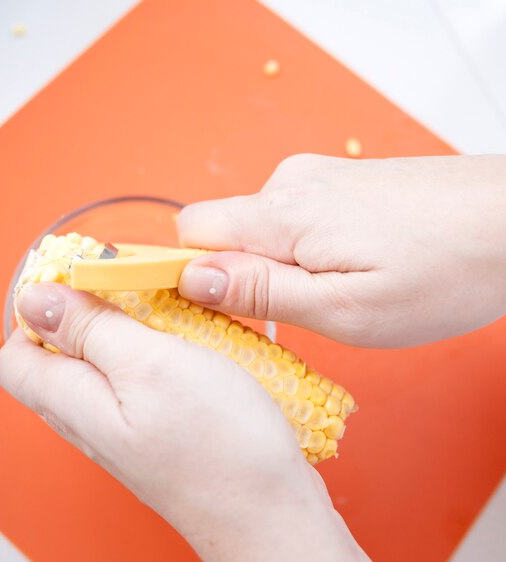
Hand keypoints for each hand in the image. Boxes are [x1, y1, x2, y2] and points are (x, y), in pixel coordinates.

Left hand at [0, 283, 428, 561]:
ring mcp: (124, 433)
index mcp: (73, 402)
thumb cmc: (217, 443)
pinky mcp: (157, 437)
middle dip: (86, 314)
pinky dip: (154, 356)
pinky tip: (189, 347)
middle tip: (130, 288)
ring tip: (167, 313)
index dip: (35, 311)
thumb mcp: (149, 364)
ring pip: (102, 370)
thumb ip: (89, 329)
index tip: (77, 279)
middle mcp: (90, 423)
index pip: (15, 355)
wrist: (271, 519)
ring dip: (127, 332)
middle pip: (60, 359)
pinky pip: (137, 386)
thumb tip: (35, 299)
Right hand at [177, 154, 505, 347]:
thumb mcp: (345, 308)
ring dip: (278, 268)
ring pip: (258, 231)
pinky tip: (349, 267)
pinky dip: (303, 251)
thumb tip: (192, 280)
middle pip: (222, 234)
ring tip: (337, 290)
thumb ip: (261, 292)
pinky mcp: (338, 183)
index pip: (188, 234)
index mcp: (281, 215)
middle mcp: (290, 184)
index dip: (186, 274)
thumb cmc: (445, 269)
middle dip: (241, 279)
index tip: (211, 310)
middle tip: (296, 312)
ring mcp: (316, 178)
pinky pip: (291, 221)